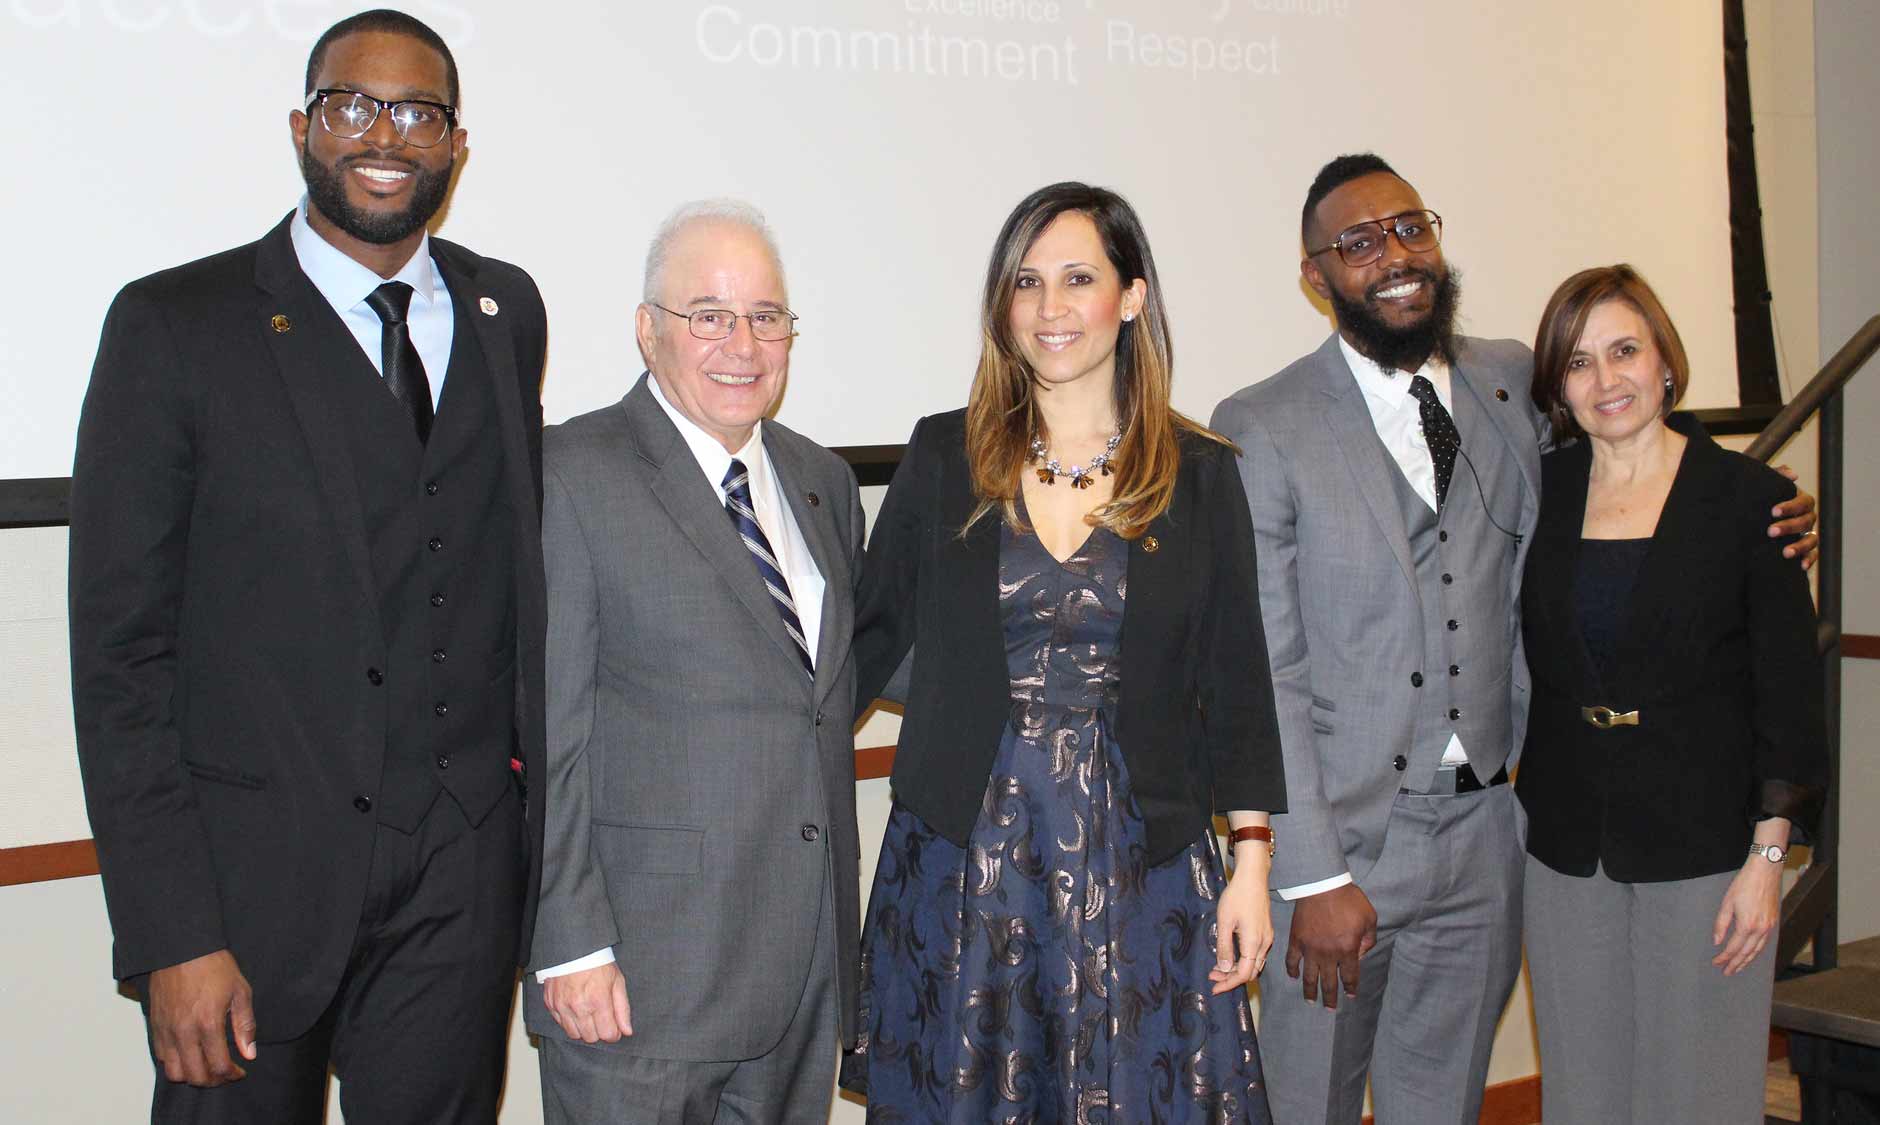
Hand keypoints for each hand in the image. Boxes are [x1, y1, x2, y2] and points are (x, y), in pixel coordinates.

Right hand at [145, 949, 255, 1086]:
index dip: (232, 1075)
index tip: (240, 1071)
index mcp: (208, 1024)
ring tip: (207, 1067)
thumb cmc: (214, 966)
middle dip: (213, 1081)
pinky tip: (190, 1055)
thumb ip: (245, 1026)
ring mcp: (166, 1031)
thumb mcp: (241, 992)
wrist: (182, 948)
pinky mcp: (155, 1027)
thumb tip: (249, 1053)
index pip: (219, 1066)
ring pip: (174, 1073)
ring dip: (192, 1076)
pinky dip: (176, 1064)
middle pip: (195, 1076)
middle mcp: (184, 1032)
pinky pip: (161, 1057)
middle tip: (224, 1073)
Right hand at [543, 962, 632, 1042]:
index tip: (615, 1028)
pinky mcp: (551, 1004)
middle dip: (599, 1031)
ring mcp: (563, 1006)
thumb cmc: (598, 964)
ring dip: (583, 1029)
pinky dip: (569, 1021)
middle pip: (591, 1038)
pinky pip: (561, 1025)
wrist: (573, 949)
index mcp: (599, 1001)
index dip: (614, 1034)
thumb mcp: (617, 982)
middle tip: (601, 1019)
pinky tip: (576, 1010)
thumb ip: (623, 1009)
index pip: (607, 1034)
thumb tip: (627, 1031)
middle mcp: (579, 1007)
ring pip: (574, 1035)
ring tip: (588, 1015)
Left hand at [1210, 864, 1273, 994]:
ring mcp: (1267, 938)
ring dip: (1237, 970)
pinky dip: (1244, 960)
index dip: (1229, 984)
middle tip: (1212, 977)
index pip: (1244, 974)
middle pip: (1251, 972)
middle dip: (1231, 978)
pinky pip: (1257, 955)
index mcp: (1254, 943)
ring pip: (1254, 964)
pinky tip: (1230, 956)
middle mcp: (1264, 944)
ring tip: (1218, 968)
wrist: (1253, 877)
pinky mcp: (1266, 932)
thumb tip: (1223, 969)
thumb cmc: (1237, 896)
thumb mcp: (1224, 921)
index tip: (1214, 988)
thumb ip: (1224, 947)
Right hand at [1284, 882, 1376, 1007]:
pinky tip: (1294, 977)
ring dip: (1310, 992)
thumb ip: (1369, 940)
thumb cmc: (1349, 900)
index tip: (1350, 996)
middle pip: (1329, 983)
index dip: (1350, 988)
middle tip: (1330, 1009)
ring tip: (1311, 1002)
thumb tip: (1361, 955)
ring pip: (1309, 977)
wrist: (1322, 884)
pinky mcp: (1296, 940)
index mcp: (1347, 950)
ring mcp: (1310, 948)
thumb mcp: (1370, 918)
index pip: (1349, 976)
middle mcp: (1328, 954)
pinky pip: (1292, 960)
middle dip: (1331, 998)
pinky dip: (1292, 970)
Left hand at [1713, 859, 1782, 974]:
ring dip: (1747, 961)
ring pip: (1757, 950)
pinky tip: (1751, 954)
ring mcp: (1769, 927)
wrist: (1765, 872)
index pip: (1733, 948)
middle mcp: (1761, 929)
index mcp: (1747, 925)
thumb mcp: (1727, 903)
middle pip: (1746, 953)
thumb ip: (1721, 924)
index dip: (1724, 958)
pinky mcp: (1773, 923)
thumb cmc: (1744, 884)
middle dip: (1736, 964)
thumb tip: (1717, 941)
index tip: (1716, 963)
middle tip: (1726, 972)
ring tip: (1738, 968)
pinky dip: (1756, 951)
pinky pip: (1764, 943)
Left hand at [1769, 468, 1818, 569]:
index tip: (1773, 511)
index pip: (1803, 502)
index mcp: (1800, 501)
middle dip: (1789, 527)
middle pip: (1806, 521)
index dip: (1790, 506)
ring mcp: (1808, 533)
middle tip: (1770, 531)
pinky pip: (1813, 555)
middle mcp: (1807, 517)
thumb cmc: (1759, 499)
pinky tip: (1801, 566)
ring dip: (1800, 546)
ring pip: (1812, 540)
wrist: (1751, 520)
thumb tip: (1793, 474)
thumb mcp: (1764, 487)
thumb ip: (1776, 476)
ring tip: (1785, 553)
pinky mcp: (1805, 549)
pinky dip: (1809, 560)